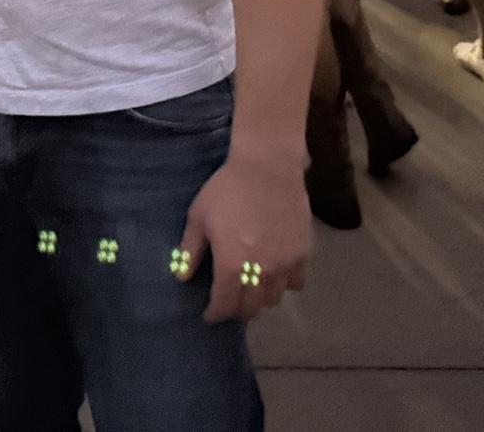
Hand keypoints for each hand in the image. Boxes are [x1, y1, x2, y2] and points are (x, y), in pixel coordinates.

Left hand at [176, 156, 309, 322]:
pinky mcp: (303, 254)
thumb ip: (190, 250)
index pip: (224, 305)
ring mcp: (285, 265)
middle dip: (237, 310)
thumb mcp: (199, 216)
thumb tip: (180, 276)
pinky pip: (296, 283)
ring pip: (274, 300)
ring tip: (251, 289)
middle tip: (229, 302)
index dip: (215, 314)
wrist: (266, 168)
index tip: (209, 314)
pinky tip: (275, 274)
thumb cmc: (227, 190)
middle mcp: (260, 272)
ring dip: (260, 299)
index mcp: (231, 265)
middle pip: (251, 308)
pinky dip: (285, 285)